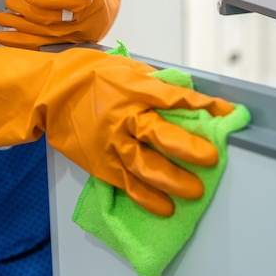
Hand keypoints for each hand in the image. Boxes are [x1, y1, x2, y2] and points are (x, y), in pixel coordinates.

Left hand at [0, 0, 119, 49]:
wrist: (102, 4)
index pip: (71, 0)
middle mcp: (84, 19)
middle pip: (53, 19)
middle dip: (26, 12)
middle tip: (8, 3)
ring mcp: (75, 35)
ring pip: (45, 35)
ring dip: (19, 28)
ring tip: (1, 19)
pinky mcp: (66, 44)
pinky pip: (42, 46)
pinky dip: (22, 43)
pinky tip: (5, 38)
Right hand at [0, 46, 233, 215]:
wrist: (47, 92)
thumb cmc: (86, 75)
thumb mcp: (122, 67)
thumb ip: (152, 81)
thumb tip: (182, 93)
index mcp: (132, 88)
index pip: (175, 99)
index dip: (205, 108)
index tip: (228, 114)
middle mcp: (123, 116)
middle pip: (161, 135)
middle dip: (190, 149)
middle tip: (212, 159)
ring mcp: (110, 142)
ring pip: (145, 165)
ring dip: (172, 180)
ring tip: (193, 191)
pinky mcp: (99, 162)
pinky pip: (125, 182)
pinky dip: (145, 197)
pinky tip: (162, 207)